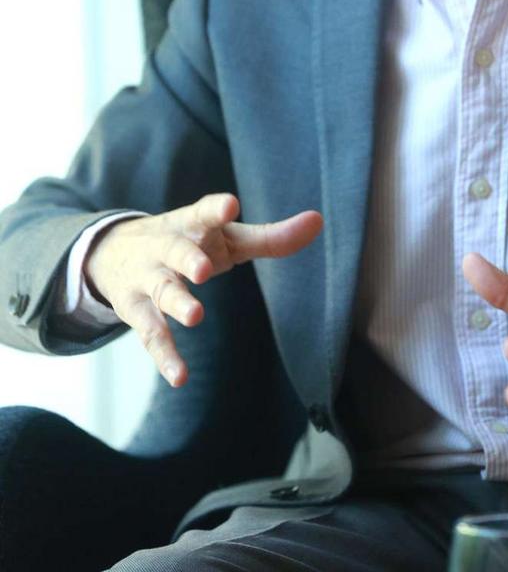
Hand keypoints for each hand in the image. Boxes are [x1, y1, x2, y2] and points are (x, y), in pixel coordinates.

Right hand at [85, 193, 322, 386]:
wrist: (113, 251)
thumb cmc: (189, 242)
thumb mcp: (226, 236)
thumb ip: (270, 236)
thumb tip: (319, 222)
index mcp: (192, 224)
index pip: (204, 212)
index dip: (216, 209)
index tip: (230, 205)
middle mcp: (166, 248)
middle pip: (176, 252)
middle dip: (189, 260)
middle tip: (205, 270)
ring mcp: (148, 278)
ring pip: (162, 291)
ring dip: (177, 303)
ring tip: (197, 316)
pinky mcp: (135, 309)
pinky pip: (150, 335)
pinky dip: (164, 357)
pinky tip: (180, 377)